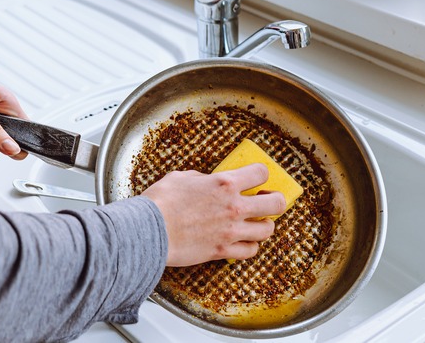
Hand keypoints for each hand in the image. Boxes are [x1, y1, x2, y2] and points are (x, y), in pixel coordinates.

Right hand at [142, 163, 285, 266]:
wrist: (148, 230)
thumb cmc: (160, 202)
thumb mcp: (179, 177)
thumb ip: (199, 178)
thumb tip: (205, 182)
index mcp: (224, 183)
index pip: (260, 173)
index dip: (261, 174)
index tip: (257, 178)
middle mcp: (234, 207)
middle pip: (276, 203)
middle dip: (274, 200)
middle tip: (266, 201)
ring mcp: (231, 231)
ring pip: (267, 230)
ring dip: (263, 225)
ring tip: (256, 223)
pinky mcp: (222, 250)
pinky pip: (250, 251)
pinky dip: (248, 246)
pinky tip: (242, 241)